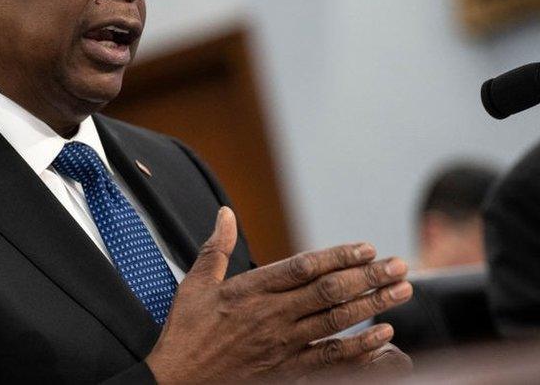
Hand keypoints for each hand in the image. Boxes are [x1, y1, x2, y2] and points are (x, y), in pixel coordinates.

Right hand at [145, 207, 412, 382]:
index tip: (366, 247)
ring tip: (401, 291)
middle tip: (399, 266)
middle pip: (330, 292)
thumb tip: (226, 213)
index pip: (304, 267)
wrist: (180, 379)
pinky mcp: (287, 368)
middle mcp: (272, 315)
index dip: (339, 256)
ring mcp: (283, 344)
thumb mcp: (194, 284)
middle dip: (369, 277)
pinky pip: (331, 357)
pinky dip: (361, 347)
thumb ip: (216, 248)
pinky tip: (384, 335)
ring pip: (337, 321)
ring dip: (374, 305)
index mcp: (250, 290)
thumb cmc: (186, 332)